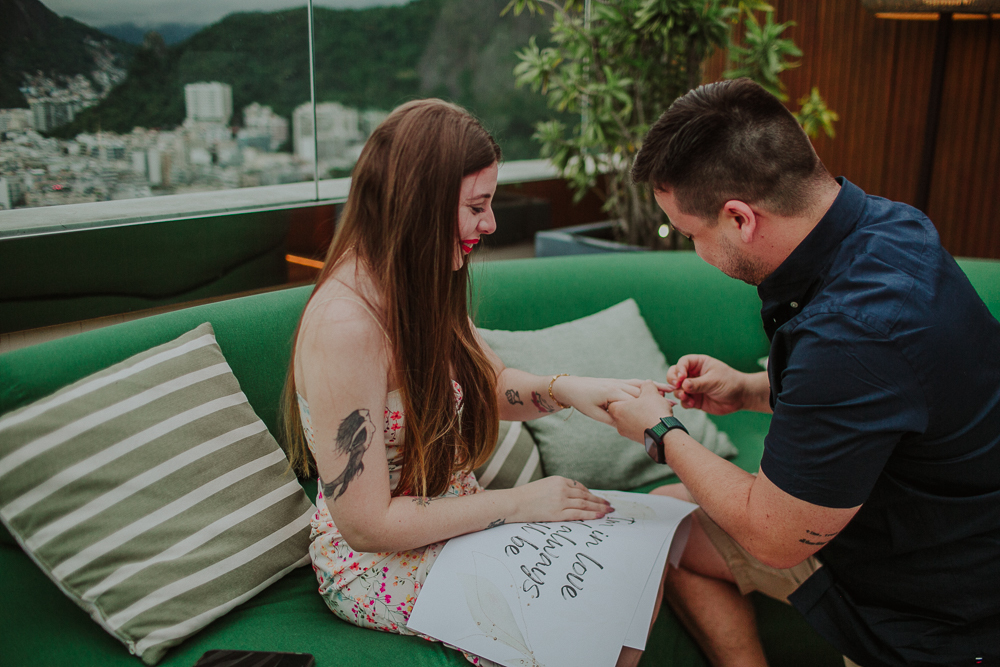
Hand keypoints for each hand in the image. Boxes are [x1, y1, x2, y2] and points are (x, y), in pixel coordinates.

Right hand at [509, 476, 612, 521]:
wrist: (514, 503)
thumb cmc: (526, 496)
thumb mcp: (544, 486)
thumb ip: (558, 489)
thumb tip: (572, 497)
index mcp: (559, 480)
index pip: (580, 487)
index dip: (590, 494)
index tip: (597, 499)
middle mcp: (562, 489)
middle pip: (585, 495)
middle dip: (599, 500)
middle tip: (609, 504)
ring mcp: (561, 501)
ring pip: (585, 504)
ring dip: (599, 507)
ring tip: (608, 511)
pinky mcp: (558, 513)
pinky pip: (579, 514)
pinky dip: (592, 515)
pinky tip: (600, 516)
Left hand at [552, 375, 671, 425]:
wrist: (571, 388)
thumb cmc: (582, 402)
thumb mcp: (596, 414)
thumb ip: (613, 418)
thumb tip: (627, 426)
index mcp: (613, 394)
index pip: (637, 400)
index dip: (653, 405)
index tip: (669, 409)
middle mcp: (617, 387)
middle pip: (642, 393)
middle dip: (659, 398)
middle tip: (675, 404)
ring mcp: (618, 384)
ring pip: (640, 386)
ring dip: (655, 390)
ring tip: (670, 395)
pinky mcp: (618, 383)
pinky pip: (635, 383)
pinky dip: (647, 385)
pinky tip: (658, 389)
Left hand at [606, 381, 674, 442]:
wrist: (665, 435)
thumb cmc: (655, 411)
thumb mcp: (651, 392)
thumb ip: (646, 385)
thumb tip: (646, 384)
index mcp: (617, 410)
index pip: (617, 398)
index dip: (629, 393)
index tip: (640, 393)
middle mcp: (619, 423)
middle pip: (626, 408)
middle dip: (638, 402)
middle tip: (650, 399)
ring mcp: (627, 433)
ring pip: (633, 418)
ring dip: (643, 412)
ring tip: (656, 407)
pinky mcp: (636, 439)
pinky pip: (639, 426)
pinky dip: (646, 421)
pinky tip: (656, 417)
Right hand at [667, 354, 748, 414]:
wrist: (740, 397)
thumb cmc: (729, 383)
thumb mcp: (713, 381)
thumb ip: (697, 383)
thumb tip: (682, 386)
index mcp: (698, 364)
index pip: (682, 363)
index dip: (679, 370)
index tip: (680, 379)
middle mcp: (693, 375)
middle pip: (674, 375)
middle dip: (673, 381)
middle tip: (676, 387)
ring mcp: (693, 387)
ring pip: (677, 389)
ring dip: (679, 393)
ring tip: (685, 397)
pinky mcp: (694, 399)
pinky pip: (684, 401)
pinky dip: (684, 402)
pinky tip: (691, 404)